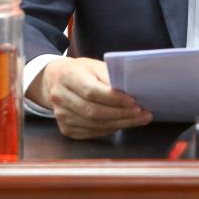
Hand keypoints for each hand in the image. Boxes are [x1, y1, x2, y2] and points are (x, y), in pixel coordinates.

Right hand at [32, 57, 152, 138]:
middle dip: (121, 114)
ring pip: (94, 124)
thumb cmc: (81, 71)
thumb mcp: (94, 65)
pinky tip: (123, 123)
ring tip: (139, 119)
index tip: (133, 101)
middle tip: (143, 113)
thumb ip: (109, 76)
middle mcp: (60, 97)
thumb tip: (130, 90)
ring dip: (120, 123)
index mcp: (68, 76)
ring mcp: (61, 115)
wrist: (56, 81)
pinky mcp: (65, 129)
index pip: (91, 91)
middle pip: (93, 111)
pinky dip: (110, 129)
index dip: (113, 98)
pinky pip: (91, 133)